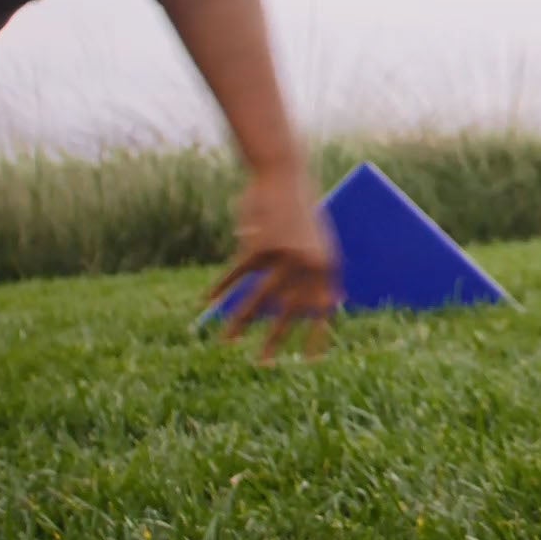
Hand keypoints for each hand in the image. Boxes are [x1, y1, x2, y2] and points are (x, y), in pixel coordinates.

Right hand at [205, 166, 340, 362]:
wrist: (284, 174)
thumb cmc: (302, 209)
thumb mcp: (318, 239)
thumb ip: (321, 270)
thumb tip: (333, 303)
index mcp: (327, 263)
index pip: (324, 308)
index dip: (317, 335)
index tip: (312, 361)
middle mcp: (307, 263)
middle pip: (288, 310)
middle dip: (275, 339)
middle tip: (265, 365)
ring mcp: (282, 254)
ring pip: (257, 298)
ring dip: (240, 322)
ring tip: (228, 343)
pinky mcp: (258, 245)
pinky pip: (237, 274)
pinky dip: (221, 287)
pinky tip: (207, 301)